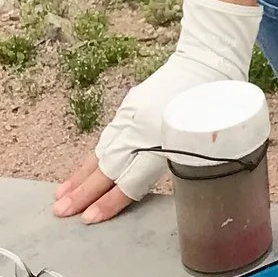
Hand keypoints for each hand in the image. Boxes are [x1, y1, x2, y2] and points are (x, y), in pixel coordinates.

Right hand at [53, 0, 261, 222]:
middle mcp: (142, 130)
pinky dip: (92, 156)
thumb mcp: (208, 135)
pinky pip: (107, 137)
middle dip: (83, 193)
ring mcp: (132, 116)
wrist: (206, 58)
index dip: (110, 201)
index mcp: (164, 141)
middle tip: (61, 213)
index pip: (130, 179)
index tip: (89, 218)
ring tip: (61, 196)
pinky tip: (82, 169)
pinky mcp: (129, 106)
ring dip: (80, 176)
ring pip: (102, 152)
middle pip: (108, 167)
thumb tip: (177, 187)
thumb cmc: (217, 100)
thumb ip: (186, 162)